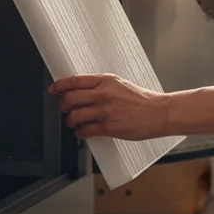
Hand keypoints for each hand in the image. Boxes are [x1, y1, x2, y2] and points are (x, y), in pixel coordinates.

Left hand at [49, 73, 170, 140]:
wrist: (159, 113)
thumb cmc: (143, 100)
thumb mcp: (121, 85)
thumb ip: (102, 86)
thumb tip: (82, 90)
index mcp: (106, 80)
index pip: (74, 81)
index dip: (59, 86)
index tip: (54, 89)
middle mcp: (103, 94)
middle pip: (70, 98)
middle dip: (62, 105)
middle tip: (64, 108)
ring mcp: (105, 111)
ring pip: (74, 115)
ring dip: (70, 121)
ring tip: (74, 122)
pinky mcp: (108, 127)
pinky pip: (85, 130)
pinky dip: (79, 133)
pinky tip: (82, 132)